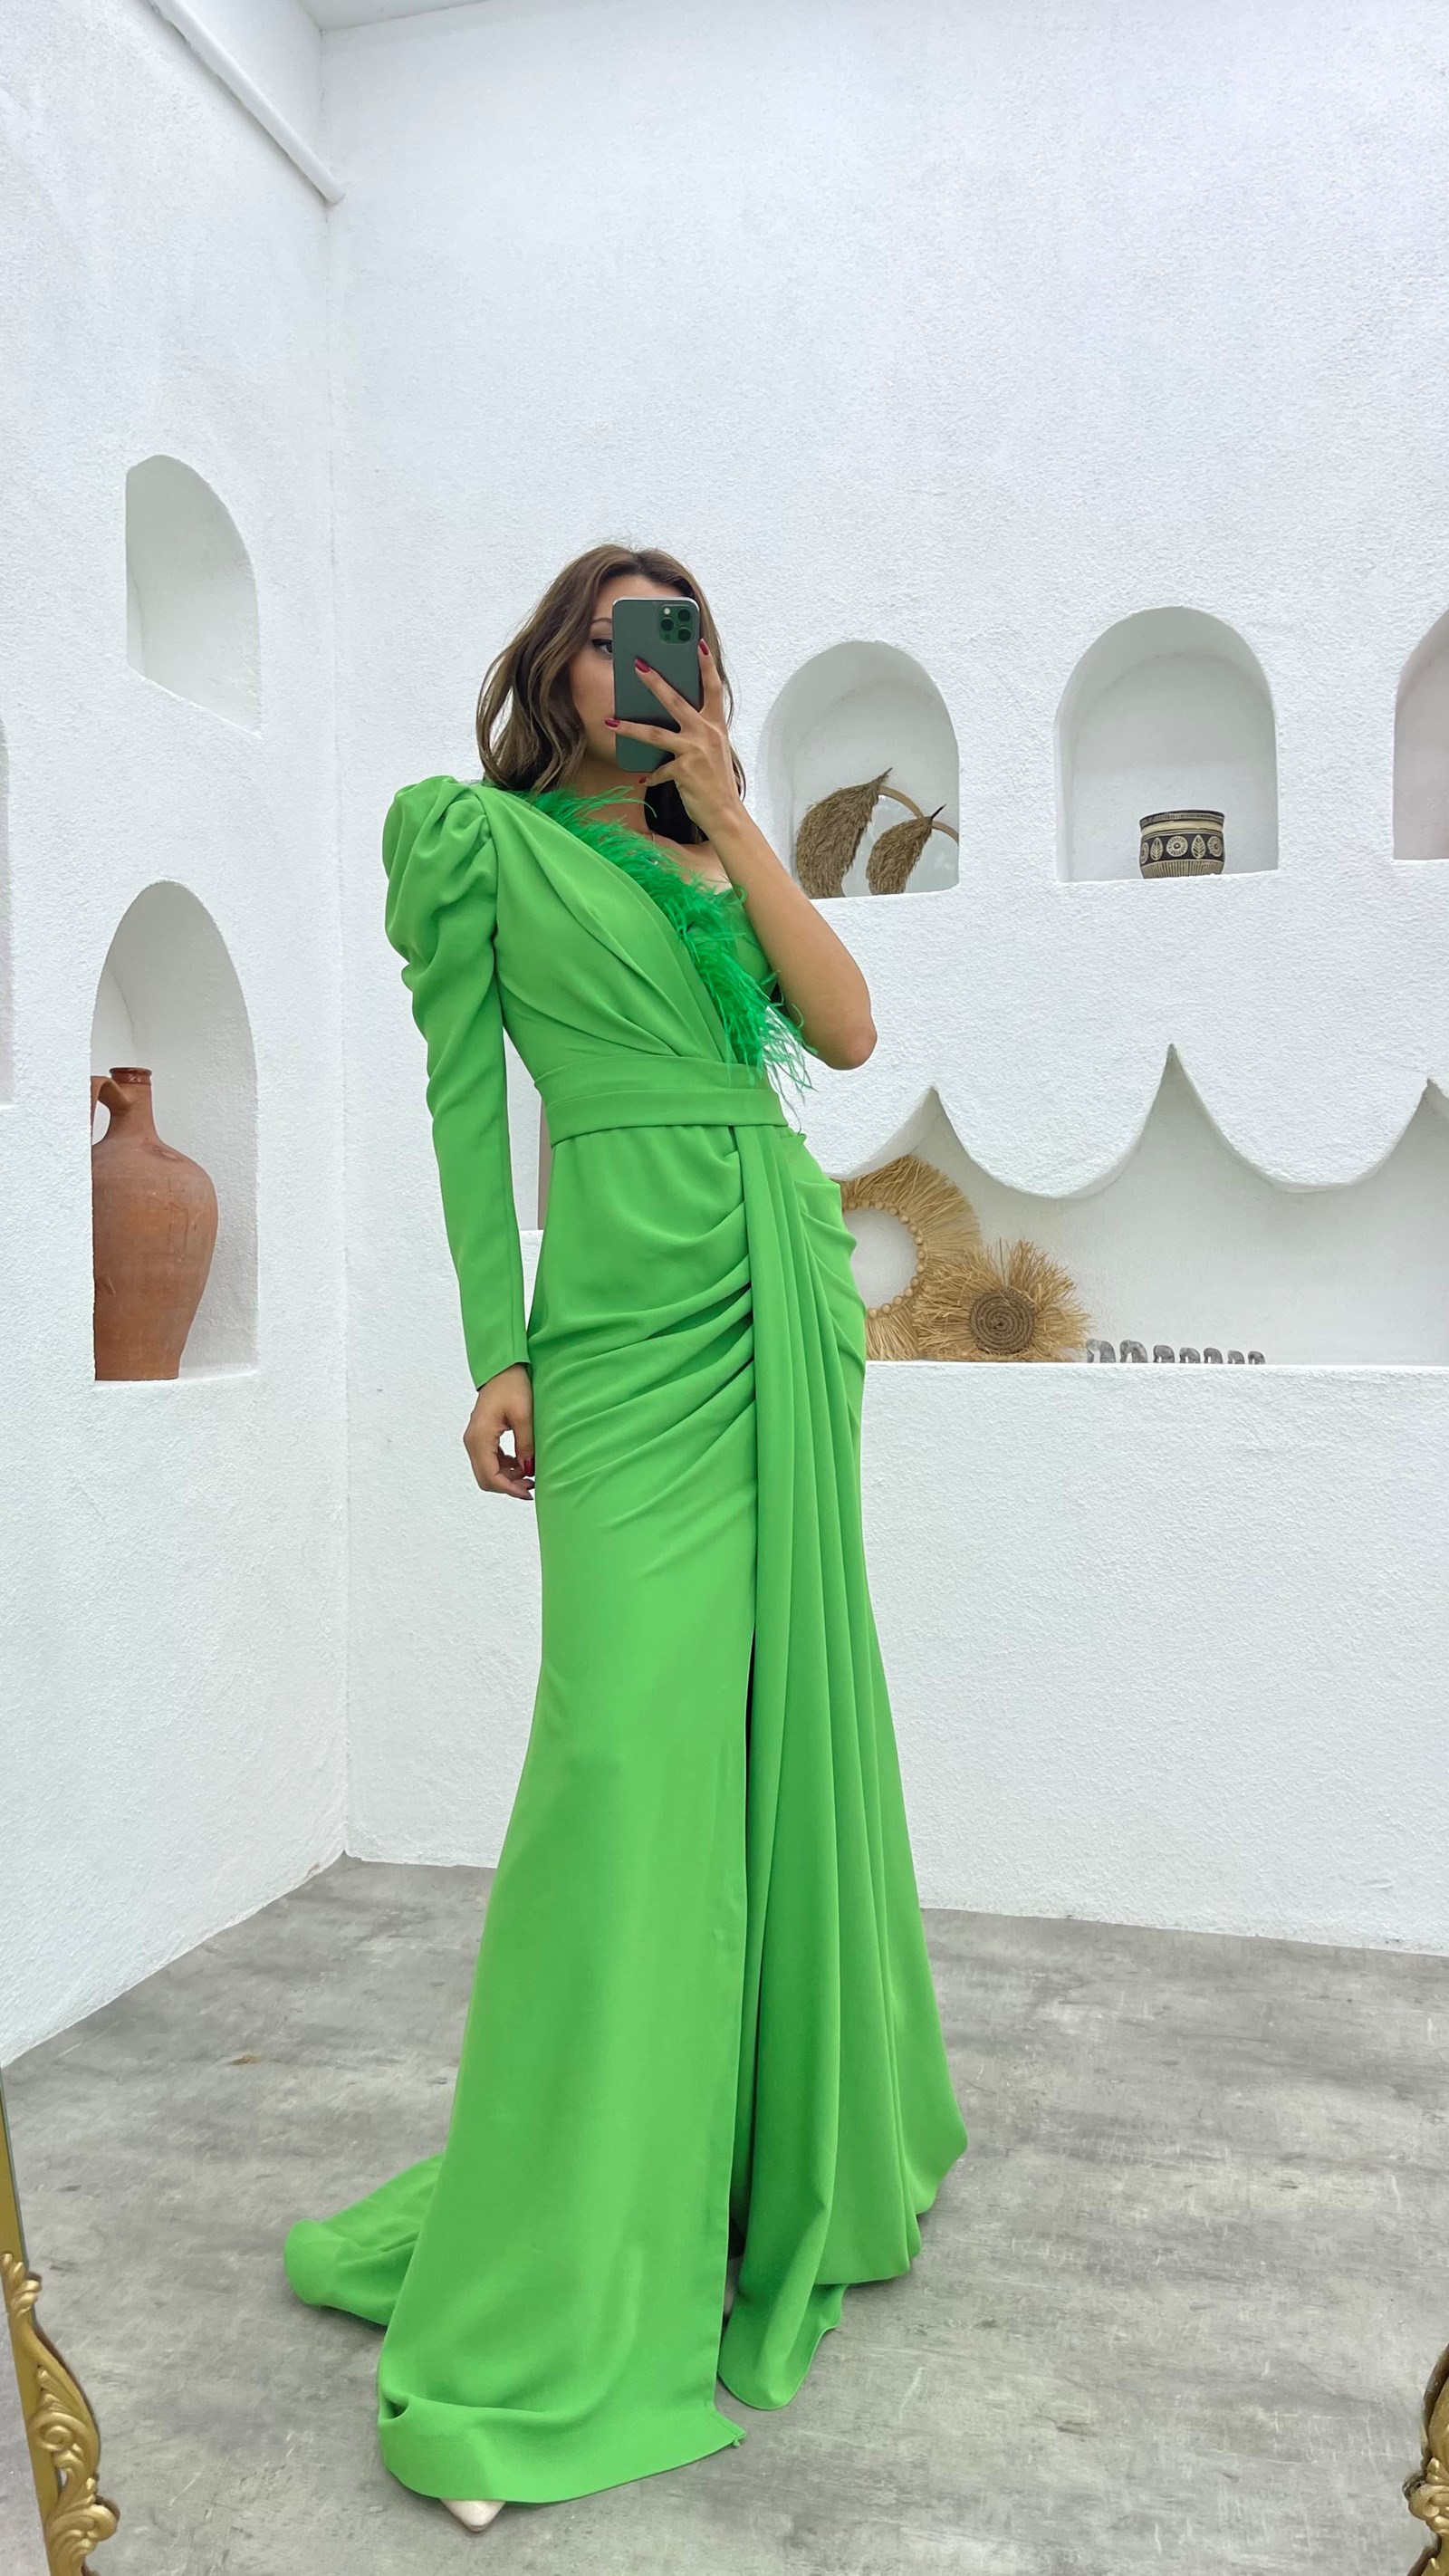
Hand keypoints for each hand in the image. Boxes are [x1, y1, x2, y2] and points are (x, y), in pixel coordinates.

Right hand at [464, 1364, 534, 1500]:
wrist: (503, 1370)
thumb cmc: (512, 1387)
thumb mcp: (524, 1416)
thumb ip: (525, 1446)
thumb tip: (528, 1471)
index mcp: (480, 1437)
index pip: (490, 1475)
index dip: (509, 1489)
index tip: (528, 1492)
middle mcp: (472, 1441)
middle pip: (485, 1478)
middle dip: (507, 1487)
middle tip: (531, 1486)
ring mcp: (474, 1439)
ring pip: (486, 1471)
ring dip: (506, 1478)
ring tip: (529, 1475)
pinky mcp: (480, 1437)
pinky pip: (488, 1461)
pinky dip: (503, 1468)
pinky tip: (520, 1464)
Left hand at [605, 642, 743, 841]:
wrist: (725, 812)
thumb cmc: (716, 780)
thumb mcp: (713, 749)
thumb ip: (698, 731)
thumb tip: (675, 717)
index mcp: (715, 725)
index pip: (713, 687)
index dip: (706, 664)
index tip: (698, 643)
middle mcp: (706, 733)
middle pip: (676, 700)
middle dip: (655, 681)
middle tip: (637, 664)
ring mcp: (695, 750)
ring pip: (656, 733)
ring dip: (629, 727)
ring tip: (610, 720)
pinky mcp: (684, 770)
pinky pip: (659, 770)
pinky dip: (652, 775)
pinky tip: (644, 777)